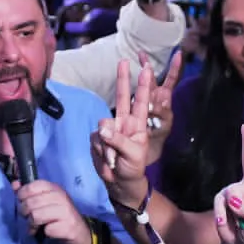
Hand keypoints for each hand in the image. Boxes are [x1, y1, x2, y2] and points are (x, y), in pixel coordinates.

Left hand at [13, 180, 92, 243]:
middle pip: (30, 203)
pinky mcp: (67, 228)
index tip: (23, 202)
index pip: (32, 186)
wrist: (81, 234)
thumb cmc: (60, 216)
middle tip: (28, 218)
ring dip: (31, 224)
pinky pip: (46, 230)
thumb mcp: (46, 202)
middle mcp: (61, 198)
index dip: (22, 195)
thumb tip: (15, 184)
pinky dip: (43, 233)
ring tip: (35, 227)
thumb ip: (29, 193)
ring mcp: (65, 212)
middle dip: (25, 213)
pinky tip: (46, 233)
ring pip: (35, 216)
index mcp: (54, 188)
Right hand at [91, 53, 171, 208]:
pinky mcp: (97, 138)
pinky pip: (95, 138)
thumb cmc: (133, 167)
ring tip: (115, 160)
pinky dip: (100, 151)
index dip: (143, 86)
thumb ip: (118, 140)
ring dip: (108, 145)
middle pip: (121, 97)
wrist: (119, 182)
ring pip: (104, 126)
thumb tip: (102, 128)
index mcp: (138, 124)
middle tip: (124, 60)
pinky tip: (107, 160)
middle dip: (123, 79)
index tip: (147, 69)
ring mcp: (109, 129)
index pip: (141, 101)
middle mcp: (124, 122)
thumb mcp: (132, 154)